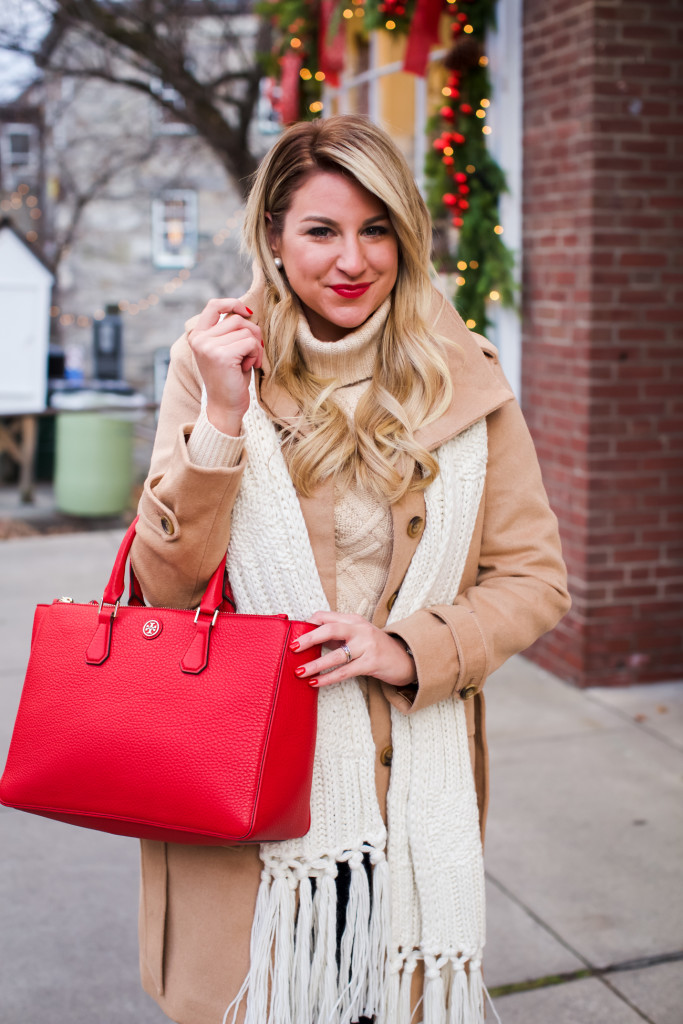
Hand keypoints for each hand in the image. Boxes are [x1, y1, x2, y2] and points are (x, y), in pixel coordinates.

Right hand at [187, 298, 262, 435]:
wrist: (225, 407)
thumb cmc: (230, 379)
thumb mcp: (227, 349)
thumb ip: (230, 331)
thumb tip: (248, 311)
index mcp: (198, 336)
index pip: (213, 306)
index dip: (233, 303)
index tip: (247, 312)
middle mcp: (199, 339)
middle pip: (237, 319)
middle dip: (252, 334)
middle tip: (253, 354)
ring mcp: (208, 346)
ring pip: (246, 331)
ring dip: (255, 346)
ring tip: (248, 362)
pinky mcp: (221, 355)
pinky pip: (250, 343)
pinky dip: (256, 354)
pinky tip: (249, 367)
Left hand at [292, 611, 415, 688]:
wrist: (405, 660)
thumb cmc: (376, 648)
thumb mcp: (357, 636)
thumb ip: (337, 636)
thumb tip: (309, 642)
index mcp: (353, 620)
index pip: (326, 616)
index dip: (308, 624)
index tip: (294, 635)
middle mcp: (360, 629)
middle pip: (330, 629)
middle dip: (309, 638)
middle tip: (292, 647)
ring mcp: (367, 646)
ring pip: (336, 654)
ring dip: (315, 664)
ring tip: (299, 671)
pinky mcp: (371, 663)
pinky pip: (345, 671)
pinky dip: (328, 678)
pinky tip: (316, 682)